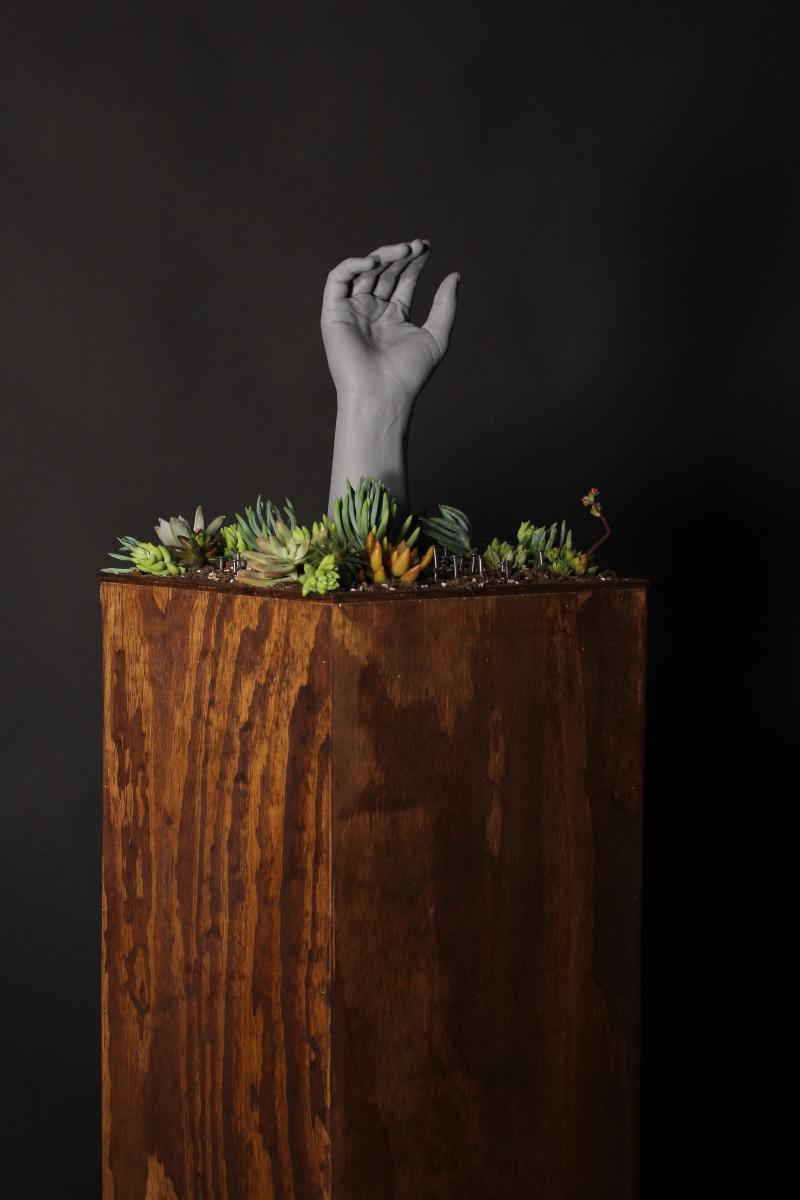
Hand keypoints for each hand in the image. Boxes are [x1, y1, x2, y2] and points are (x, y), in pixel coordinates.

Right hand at [321, 238, 459, 414]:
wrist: (381, 394)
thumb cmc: (409, 373)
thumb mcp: (437, 336)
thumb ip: (445, 306)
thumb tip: (455, 275)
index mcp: (395, 316)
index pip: (404, 279)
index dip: (415, 261)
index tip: (427, 247)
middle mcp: (373, 311)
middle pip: (386, 271)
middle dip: (401, 255)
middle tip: (416, 246)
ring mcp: (353, 310)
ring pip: (364, 271)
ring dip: (382, 256)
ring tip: (402, 250)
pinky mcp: (334, 312)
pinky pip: (338, 279)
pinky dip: (352, 265)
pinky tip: (373, 262)